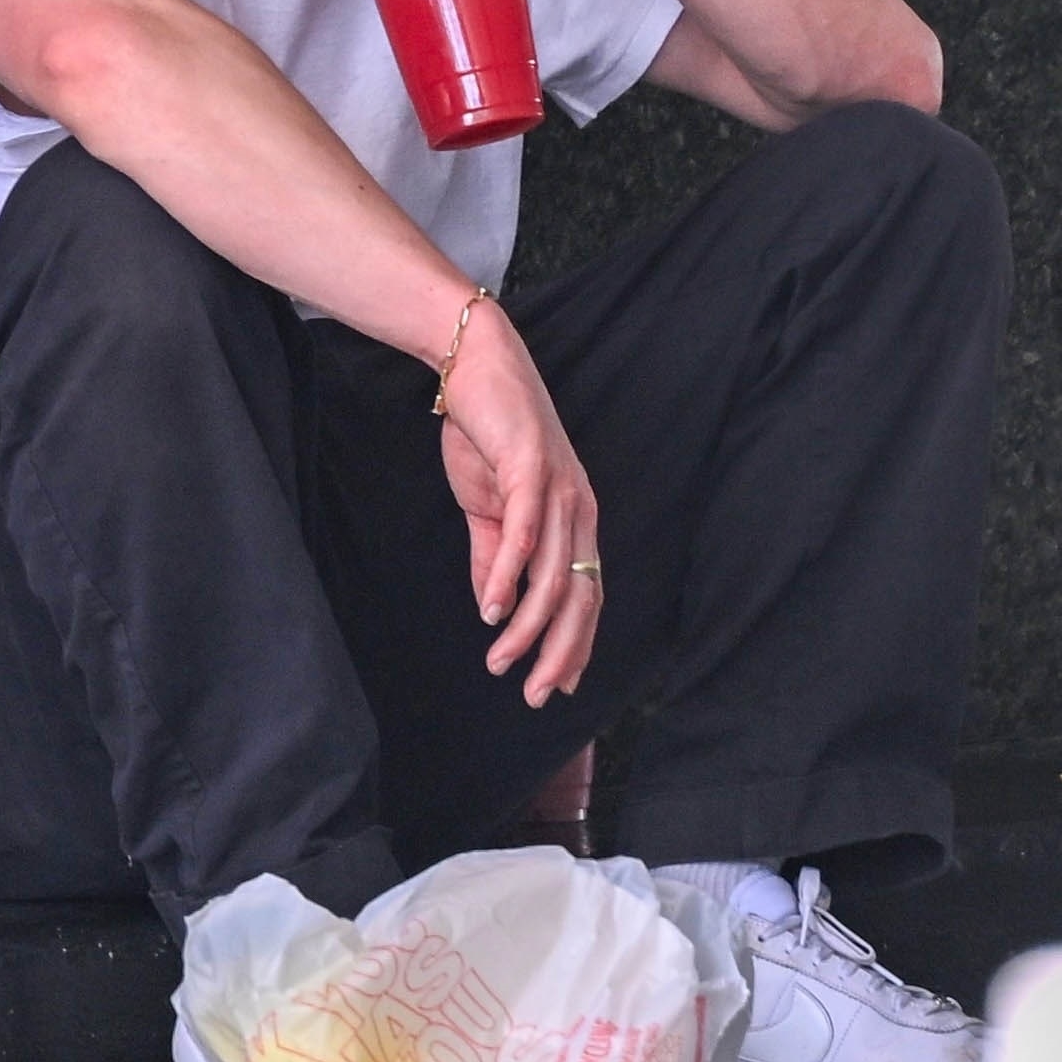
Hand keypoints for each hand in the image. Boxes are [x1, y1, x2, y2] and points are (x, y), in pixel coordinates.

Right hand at [434, 302, 603, 708]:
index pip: (586, 595)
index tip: (557, 688)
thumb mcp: (488, 507)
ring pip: (552, 576)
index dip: (576, 645)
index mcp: (574, 520)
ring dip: (527, 627)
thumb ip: (494, 558)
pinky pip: (525, 534)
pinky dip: (508, 577)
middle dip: (560, 653)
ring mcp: (558, 489)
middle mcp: (578, 509)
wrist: (475, 367)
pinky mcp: (530, 468)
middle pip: (580, 596)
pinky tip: (491, 611)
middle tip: (536, 695)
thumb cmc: (486, 433)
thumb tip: (495, 610)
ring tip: (500, 661)